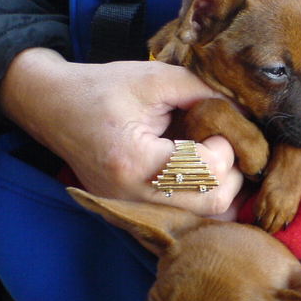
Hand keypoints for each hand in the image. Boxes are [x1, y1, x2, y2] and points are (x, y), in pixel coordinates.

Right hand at [0, 48, 242, 216]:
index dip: (225, 147)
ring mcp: (132, 212)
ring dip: (222, 192)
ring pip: (205, 222)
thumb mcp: (153, 78)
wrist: (53, 107)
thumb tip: (247, 112)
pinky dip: (203, 204)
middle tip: (221, 145)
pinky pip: (186, 223)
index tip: (214, 126)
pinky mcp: (134, 216)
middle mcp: (133, 198)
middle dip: (231, 172)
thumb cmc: (101, 89)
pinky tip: (205, 179)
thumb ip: (203, 91)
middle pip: (213, 205)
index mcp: (135, 161)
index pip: (207, 172)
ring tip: (217, 160)